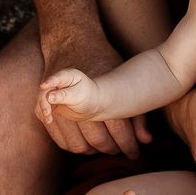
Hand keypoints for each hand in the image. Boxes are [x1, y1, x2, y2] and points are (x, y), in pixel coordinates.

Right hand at [38, 36, 150, 157]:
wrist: (73, 41)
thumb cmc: (103, 61)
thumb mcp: (124, 80)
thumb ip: (137, 112)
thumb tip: (148, 140)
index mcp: (102, 95)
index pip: (117, 130)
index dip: (128, 145)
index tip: (135, 153)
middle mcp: (80, 104)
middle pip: (97, 140)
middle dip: (111, 149)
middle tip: (120, 152)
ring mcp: (60, 107)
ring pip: (76, 144)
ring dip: (91, 150)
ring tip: (103, 148)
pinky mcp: (47, 108)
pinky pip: (59, 138)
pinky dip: (71, 145)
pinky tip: (84, 144)